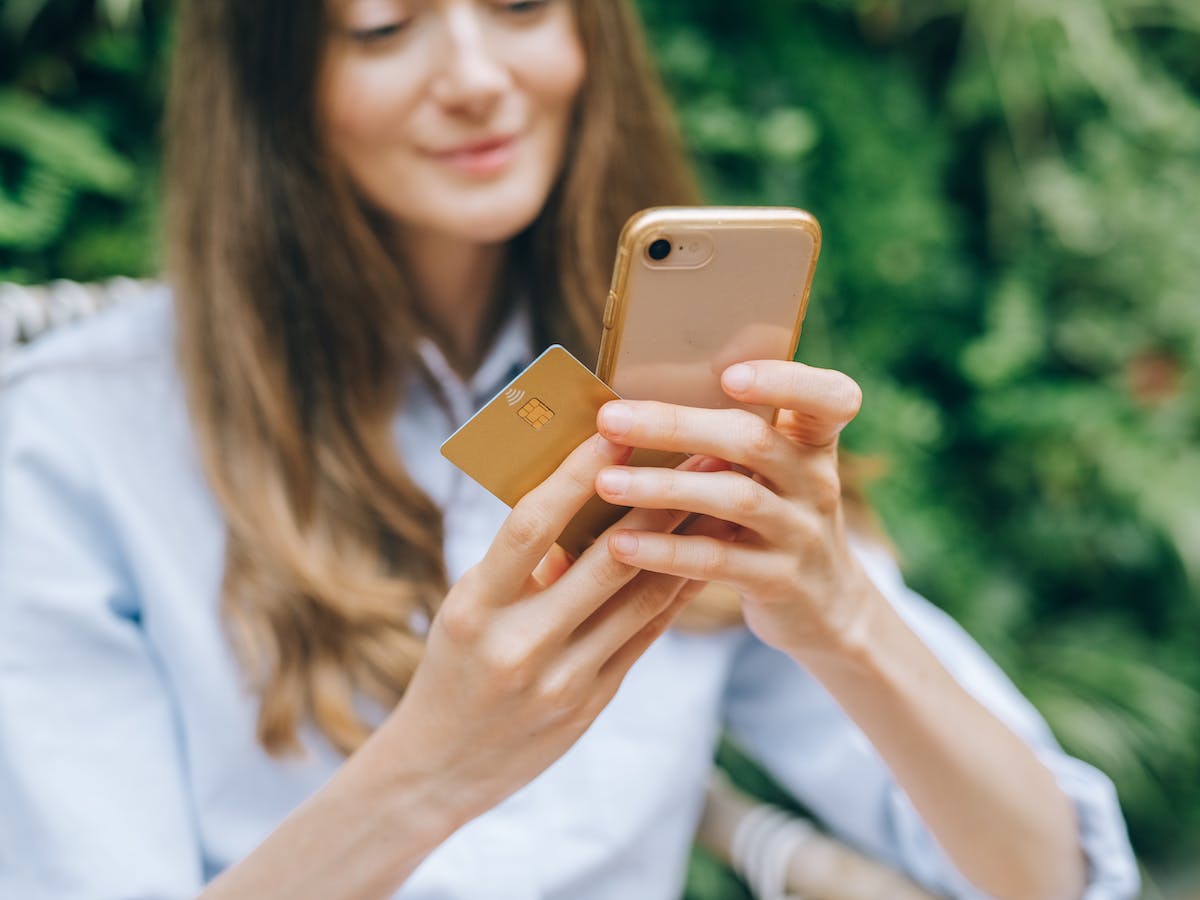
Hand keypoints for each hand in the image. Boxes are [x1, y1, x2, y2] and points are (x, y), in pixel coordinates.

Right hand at [380, 434, 708, 829]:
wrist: (439, 768)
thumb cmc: (451, 670)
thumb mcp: (467, 610)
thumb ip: (522, 566)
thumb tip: (582, 501)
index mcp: (475, 608)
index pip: (530, 527)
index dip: (575, 476)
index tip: (613, 431)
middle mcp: (519, 644)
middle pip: (604, 560)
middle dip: (655, 499)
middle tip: (694, 449)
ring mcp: (561, 679)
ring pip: (640, 598)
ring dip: (684, 540)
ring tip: (717, 494)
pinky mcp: (592, 701)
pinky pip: (646, 634)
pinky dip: (678, 590)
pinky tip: (705, 554)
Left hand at [593, 360, 883, 659]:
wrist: (824, 606)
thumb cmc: (775, 515)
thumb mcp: (774, 469)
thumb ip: (731, 431)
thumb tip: (638, 392)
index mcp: (814, 441)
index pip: (830, 397)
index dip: (785, 381)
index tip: (729, 374)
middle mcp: (816, 481)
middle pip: (753, 441)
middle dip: (677, 426)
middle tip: (610, 418)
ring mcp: (802, 532)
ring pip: (734, 498)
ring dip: (664, 488)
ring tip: (606, 482)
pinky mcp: (779, 580)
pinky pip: (717, 560)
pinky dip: (666, 549)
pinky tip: (621, 543)